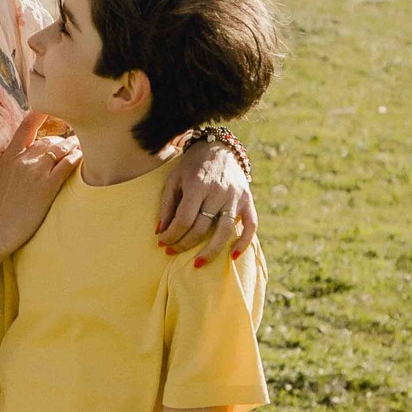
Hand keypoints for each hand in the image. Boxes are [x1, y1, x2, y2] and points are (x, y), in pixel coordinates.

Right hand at [0, 112, 79, 251]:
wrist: (1, 227)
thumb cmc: (0, 205)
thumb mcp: (0, 175)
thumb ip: (12, 159)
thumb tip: (23, 150)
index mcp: (10, 155)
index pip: (26, 126)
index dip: (40, 113)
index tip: (51, 109)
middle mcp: (24, 159)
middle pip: (50, 139)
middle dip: (63, 140)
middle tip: (71, 144)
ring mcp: (36, 171)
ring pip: (61, 149)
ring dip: (73, 147)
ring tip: (81, 149)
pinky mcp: (48, 185)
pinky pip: (68, 164)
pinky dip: (77, 158)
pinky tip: (83, 159)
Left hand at [155, 140, 255, 256]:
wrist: (218, 148)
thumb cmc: (191, 166)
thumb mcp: (174, 180)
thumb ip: (167, 205)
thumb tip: (160, 232)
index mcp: (198, 185)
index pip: (184, 218)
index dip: (171, 235)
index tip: (162, 243)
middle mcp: (218, 192)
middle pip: (202, 227)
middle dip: (184, 244)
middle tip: (172, 252)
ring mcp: (235, 197)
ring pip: (225, 231)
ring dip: (211, 251)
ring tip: (197, 264)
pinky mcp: (248, 200)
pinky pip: (251, 225)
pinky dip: (244, 242)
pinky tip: (232, 256)